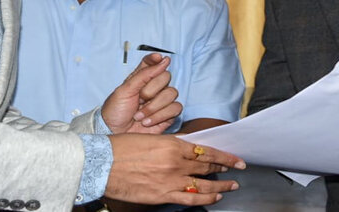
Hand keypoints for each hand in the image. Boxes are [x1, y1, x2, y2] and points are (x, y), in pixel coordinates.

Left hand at [102, 53, 181, 133]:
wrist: (116, 133)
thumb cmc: (115, 112)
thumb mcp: (125, 89)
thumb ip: (144, 74)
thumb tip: (161, 60)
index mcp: (141, 78)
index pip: (152, 62)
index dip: (156, 59)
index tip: (157, 59)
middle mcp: (153, 88)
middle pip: (165, 77)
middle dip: (151, 90)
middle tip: (139, 99)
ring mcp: (161, 101)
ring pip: (171, 93)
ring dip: (153, 106)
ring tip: (140, 115)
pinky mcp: (168, 115)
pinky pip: (175, 109)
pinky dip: (160, 116)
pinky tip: (148, 122)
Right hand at [105, 134, 244, 205]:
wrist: (101, 164)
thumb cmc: (121, 148)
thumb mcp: (151, 139)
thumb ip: (171, 145)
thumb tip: (188, 148)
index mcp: (173, 145)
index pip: (207, 151)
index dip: (225, 157)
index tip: (236, 159)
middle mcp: (176, 163)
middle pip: (207, 166)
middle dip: (225, 169)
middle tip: (237, 170)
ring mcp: (170, 181)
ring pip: (204, 185)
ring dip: (221, 186)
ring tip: (232, 186)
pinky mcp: (162, 195)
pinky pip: (191, 199)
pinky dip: (206, 198)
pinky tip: (215, 197)